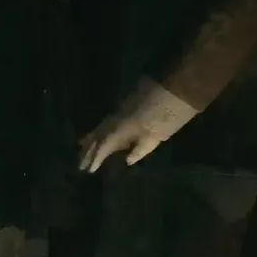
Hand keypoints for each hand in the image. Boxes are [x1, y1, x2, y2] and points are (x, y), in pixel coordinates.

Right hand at [78, 78, 198, 173]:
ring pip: (100, 127)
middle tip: (80, 164)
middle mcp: (114, 120)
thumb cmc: (168, 115)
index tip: (88, 170)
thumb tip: (127, 160)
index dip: (95, 159)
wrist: (176, 86)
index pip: (102, 147)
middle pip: (97, 137)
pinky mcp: (125, 105)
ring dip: (90, 139)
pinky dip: (99, 129)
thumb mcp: (155, 138)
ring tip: (81, 147)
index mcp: (119, 130)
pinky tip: (99, 133)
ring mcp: (118, 111)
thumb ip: (139, 150)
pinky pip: (106, 121)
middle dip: (88, 150)